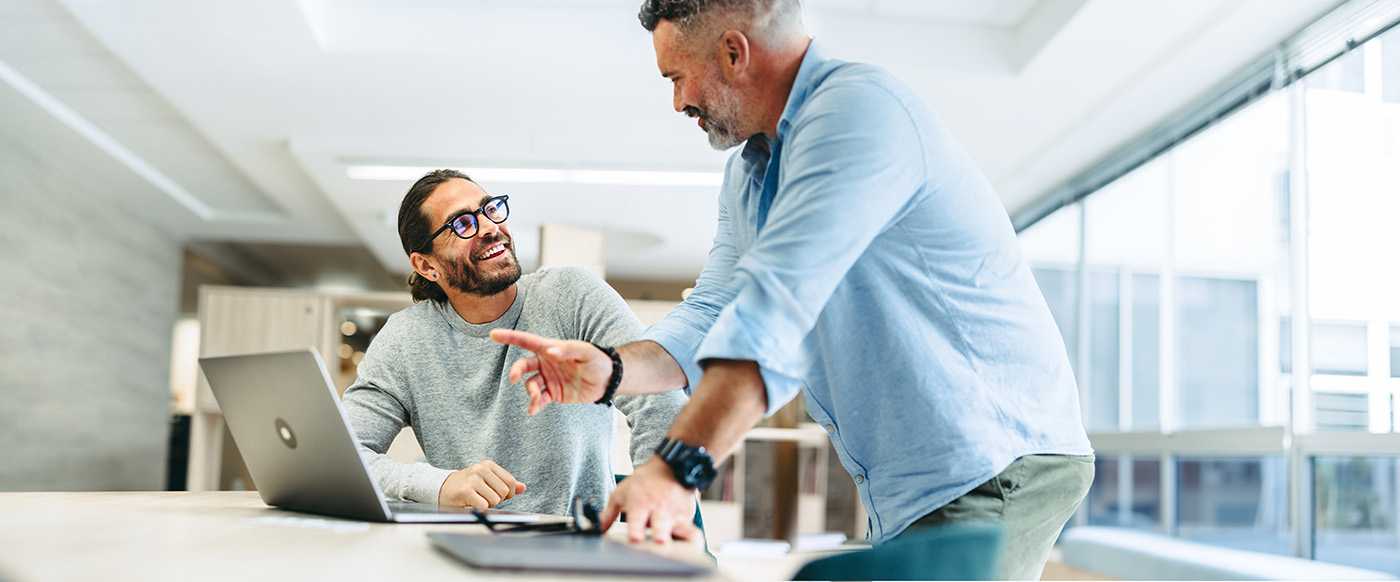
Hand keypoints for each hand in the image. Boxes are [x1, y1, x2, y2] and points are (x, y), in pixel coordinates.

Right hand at [438, 460, 526, 509]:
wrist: (442, 488)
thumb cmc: (467, 485)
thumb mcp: (487, 480)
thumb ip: (505, 484)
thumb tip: (522, 488)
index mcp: (488, 465)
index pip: (510, 482)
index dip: (508, 493)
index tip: (498, 496)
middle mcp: (481, 469)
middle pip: (504, 492)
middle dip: (497, 500)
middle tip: (485, 498)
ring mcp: (473, 479)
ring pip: (495, 500)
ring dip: (488, 505)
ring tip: (477, 500)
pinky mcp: (465, 491)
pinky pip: (484, 506)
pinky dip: (480, 509)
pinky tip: (472, 504)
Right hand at [489, 329, 613, 415]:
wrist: (608, 380)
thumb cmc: (597, 360)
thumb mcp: (585, 352)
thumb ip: (567, 350)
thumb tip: (550, 351)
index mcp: (550, 348)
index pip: (527, 341)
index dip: (510, 337)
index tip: (493, 335)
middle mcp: (546, 363)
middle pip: (523, 366)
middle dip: (516, 371)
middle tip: (514, 378)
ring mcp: (548, 379)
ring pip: (530, 385)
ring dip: (531, 393)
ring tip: (537, 400)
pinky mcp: (554, 393)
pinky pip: (539, 399)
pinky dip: (535, 405)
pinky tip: (533, 410)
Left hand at [600, 458, 699, 543]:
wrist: (670, 467)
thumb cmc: (644, 482)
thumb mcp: (621, 493)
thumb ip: (609, 514)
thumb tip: (598, 530)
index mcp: (640, 504)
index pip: (637, 519)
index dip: (636, 530)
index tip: (635, 539)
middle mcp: (659, 510)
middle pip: (661, 526)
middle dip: (660, 536)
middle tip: (659, 543)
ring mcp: (676, 514)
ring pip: (683, 531)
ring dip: (681, 541)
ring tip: (682, 552)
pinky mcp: (689, 517)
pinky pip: (692, 532)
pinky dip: (692, 541)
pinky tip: (689, 549)